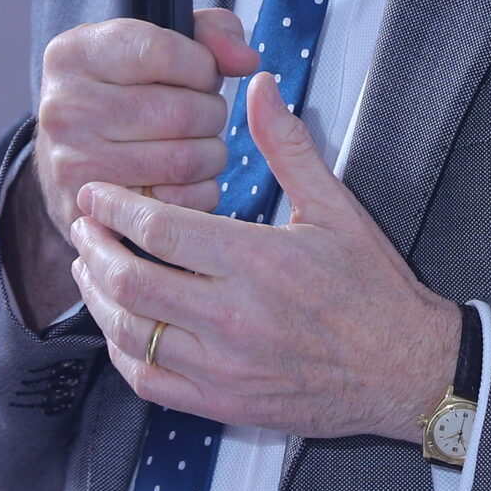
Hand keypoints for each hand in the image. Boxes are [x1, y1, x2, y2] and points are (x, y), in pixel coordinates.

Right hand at [1, 9, 257, 327]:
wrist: (69, 157)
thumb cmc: (123, 92)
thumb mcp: (153, 45)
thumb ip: (210, 33)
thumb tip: (245, 61)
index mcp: (74, 54)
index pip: (163, 51)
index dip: (202, 66)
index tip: (201, 75)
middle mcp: (64, 108)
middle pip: (182, 111)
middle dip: (211, 113)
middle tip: (201, 115)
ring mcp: (73, 164)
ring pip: (186, 160)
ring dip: (211, 154)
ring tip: (196, 144)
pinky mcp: (92, 212)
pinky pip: (178, 204)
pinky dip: (197, 192)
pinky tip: (182, 179)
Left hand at [69, 71, 461, 440]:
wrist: (407, 370)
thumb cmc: (373, 290)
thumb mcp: (335, 206)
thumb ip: (287, 145)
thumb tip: (259, 87)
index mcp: (258, 262)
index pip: (158, 230)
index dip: (114, 208)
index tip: (97, 194)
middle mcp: (233, 317)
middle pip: (130, 282)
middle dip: (94, 249)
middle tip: (83, 226)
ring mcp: (224, 367)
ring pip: (131, 333)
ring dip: (97, 298)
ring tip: (90, 268)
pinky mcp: (223, 403)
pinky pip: (149, 380)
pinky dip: (121, 350)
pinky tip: (119, 325)